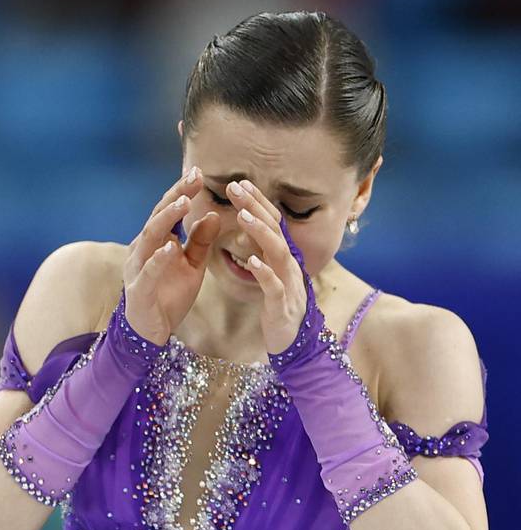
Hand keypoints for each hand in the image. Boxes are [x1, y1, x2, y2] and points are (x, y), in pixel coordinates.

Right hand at [123, 167, 220, 345]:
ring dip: (167, 219)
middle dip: (176, 196)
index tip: (200, 174)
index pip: (168, 210)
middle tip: (195, 178)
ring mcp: (138, 268)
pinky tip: (171, 247)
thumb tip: (214, 216)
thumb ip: (200, 242)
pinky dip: (159, 258)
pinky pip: (148, 271)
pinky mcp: (139, 290)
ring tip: (184, 203)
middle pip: (158, 216)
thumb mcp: (192, 267)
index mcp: (155, 242)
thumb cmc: (169, 297)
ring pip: (150, 237)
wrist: (151, 332)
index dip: (182, 192)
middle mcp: (143, 249)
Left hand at [222, 179, 313, 354]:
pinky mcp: (282, 306)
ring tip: (242, 215)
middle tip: (235, 187)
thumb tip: (254, 228)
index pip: (273, 223)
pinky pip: (274, 286)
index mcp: (283, 259)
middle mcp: (289, 266)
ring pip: (276, 252)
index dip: (257, 202)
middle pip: (274, 230)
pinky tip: (251, 260)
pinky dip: (264, 272)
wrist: (295, 345)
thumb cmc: (280, 310)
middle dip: (255, 207)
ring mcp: (288, 284)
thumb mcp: (272, 277)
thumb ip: (265, 254)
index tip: (239, 183)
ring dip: (260, 232)